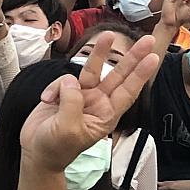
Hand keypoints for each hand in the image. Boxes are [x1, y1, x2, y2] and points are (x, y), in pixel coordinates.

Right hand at [18, 33, 159, 171]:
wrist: (36, 153)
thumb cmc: (56, 148)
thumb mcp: (67, 130)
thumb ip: (72, 103)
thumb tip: (70, 80)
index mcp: (105, 115)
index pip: (127, 92)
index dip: (140, 75)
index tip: (153, 58)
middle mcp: (97, 103)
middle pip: (117, 75)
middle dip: (131, 57)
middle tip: (147, 40)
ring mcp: (80, 96)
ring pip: (92, 70)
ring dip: (99, 53)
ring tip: (107, 36)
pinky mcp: (63, 92)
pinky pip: (61, 81)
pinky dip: (53, 88)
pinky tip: (46, 101)